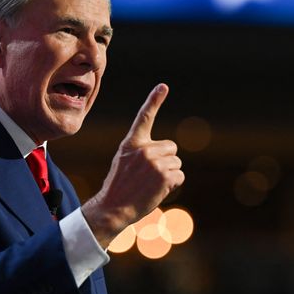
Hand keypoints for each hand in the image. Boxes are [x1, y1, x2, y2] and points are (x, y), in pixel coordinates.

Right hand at [82, 83, 184, 248]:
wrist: (113, 207)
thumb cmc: (119, 186)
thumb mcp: (124, 161)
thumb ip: (142, 151)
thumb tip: (168, 152)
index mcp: (131, 143)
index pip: (144, 117)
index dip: (154, 100)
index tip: (163, 86)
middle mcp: (144, 149)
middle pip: (171, 147)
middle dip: (166, 160)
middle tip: (149, 175)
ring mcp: (154, 162)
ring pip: (176, 163)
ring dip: (169, 174)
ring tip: (150, 184)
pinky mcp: (164, 176)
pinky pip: (179, 176)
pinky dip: (173, 185)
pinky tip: (157, 190)